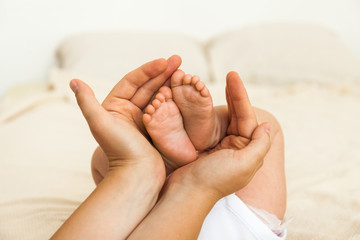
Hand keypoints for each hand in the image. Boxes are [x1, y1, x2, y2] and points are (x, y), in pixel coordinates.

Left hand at [70, 55, 180, 175]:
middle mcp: (128, 111)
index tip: (163, 61)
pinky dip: (173, 97)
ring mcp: (144, 119)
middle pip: (147, 85)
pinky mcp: (156, 127)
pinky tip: (183, 89)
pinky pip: (165, 107)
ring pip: (157, 95)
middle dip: (162, 72)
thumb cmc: (119, 151)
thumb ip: (87, 102)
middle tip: (178, 59)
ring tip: (183, 71)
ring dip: (169, 82)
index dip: (148, 70)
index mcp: (115, 107)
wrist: (137, 176)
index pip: (132, 81)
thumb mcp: (100, 124)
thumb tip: (74, 81)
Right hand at [168, 71, 270, 197]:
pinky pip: (209, 125)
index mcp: (248, 150)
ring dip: (224, 101)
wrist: (187, 193)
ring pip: (224, 118)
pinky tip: (205, 101)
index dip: (240, 95)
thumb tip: (267, 126)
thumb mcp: (245, 163)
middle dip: (234, 94)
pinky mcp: (204, 148)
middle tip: (230, 74)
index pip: (247, 117)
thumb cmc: (215, 179)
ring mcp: (220, 147)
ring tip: (221, 84)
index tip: (233, 76)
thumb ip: (260, 145)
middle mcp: (236, 147)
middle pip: (237, 114)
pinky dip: (209, 112)